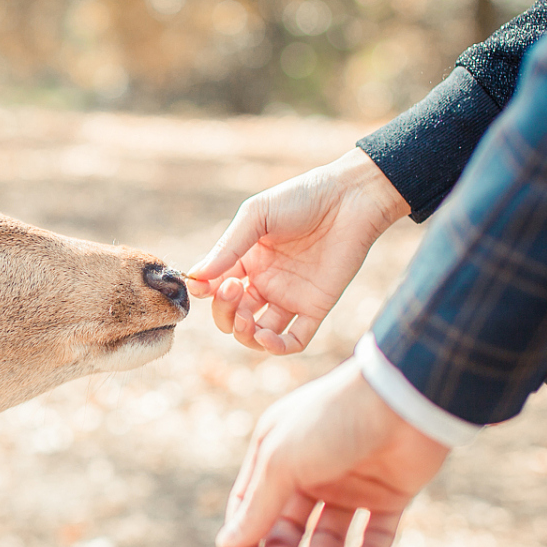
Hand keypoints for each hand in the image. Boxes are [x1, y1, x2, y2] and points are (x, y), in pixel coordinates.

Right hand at [186, 150, 410, 354]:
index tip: (203, 286)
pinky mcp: (316, 307)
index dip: (206, 292)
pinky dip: (276, 347)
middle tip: (232, 290)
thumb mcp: (257, 216)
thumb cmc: (302, 198)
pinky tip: (265, 337)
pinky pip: (294, 340)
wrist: (350, 198)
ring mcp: (290, 297)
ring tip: (245, 319)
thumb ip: (228, 247)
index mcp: (248, 260)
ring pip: (258, 334)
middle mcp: (266, 282)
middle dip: (224, 312)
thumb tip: (196, 277)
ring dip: (244, 335)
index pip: (216, 288)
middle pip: (233, 315)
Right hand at [217, 359, 449, 546]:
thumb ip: (256, 506)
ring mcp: (352, 483)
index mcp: (278, 452)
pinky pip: (375, 535)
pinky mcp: (391, 495)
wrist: (404, 400)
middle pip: (287, 524)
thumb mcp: (282, 461)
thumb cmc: (332, 421)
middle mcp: (312, 469)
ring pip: (328, 534)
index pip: (250, 504)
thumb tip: (227, 543)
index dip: (241, 539)